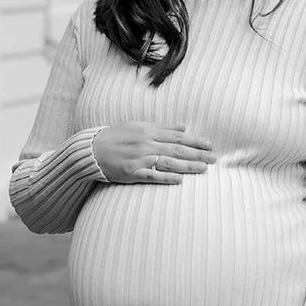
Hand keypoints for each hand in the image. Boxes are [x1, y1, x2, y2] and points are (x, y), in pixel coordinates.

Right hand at [92, 123, 215, 184]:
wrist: (91, 150)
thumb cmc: (116, 137)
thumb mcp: (138, 126)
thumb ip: (162, 127)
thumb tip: (183, 127)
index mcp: (148, 131)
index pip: (177, 136)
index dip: (195, 140)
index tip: (210, 144)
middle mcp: (146, 143)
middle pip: (176, 149)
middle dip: (197, 154)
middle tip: (214, 158)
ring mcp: (139, 158)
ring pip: (168, 162)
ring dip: (187, 166)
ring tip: (203, 169)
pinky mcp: (131, 172)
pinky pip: (152, 176)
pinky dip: (166, 178)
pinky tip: (179, 180)